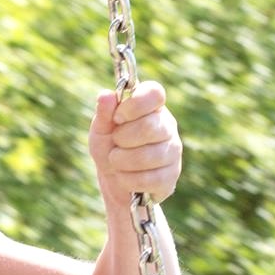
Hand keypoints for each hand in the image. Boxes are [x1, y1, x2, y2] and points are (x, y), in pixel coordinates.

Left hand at [89, 81, 182, 204]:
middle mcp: (167, 126)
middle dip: (122, 138)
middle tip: (116, 143)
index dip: (134, 104)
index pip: (155, 93)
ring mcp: (173, 151)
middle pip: (150, 127)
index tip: (118, 117)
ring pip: (148, 156)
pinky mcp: (171, 175)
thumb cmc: (109, 148)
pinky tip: (125, 177)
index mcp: (151, 107)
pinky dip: (128, 180)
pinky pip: (149, 179)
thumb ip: (104, 113)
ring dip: (122, 161)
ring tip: (117, 161)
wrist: (115, 181)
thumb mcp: (101, 129)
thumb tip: (106, 96)